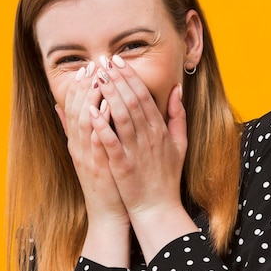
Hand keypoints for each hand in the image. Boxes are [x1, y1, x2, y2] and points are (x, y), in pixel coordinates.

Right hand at [55, 62, 130, 266]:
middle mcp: (80, 147)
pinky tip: (104, 107)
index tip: (87, 67)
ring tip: (98, 78)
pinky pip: (98, 141)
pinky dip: (99, 123)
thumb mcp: (87, 155)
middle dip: (85, 86)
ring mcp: (88, 156)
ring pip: (84, 122)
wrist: (108, 213)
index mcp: (79, 142)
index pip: (75, 108)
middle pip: (77, 110)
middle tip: (93, 65)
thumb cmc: (105, 181)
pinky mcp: (99, 166)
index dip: (80, 87)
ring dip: (90, 99)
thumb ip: (76, 132)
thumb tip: (61, 109)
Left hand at [89, 56, 197, 261]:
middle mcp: (149, 137)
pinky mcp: (123, 166)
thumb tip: (177, 91)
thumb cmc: (166, 177)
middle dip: (117, 79)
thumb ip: (178, 116)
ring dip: (109, 95)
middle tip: (103, 62)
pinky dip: (102, 126)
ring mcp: (136, 151)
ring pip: (122, 116)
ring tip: (96, 78)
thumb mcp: (179, 144)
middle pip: (132, 101)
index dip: (130, 77)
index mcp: (160, 130)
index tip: (117, 62)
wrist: (158, 208)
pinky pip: (112, 142)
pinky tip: (91, 111)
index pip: (144, 96)